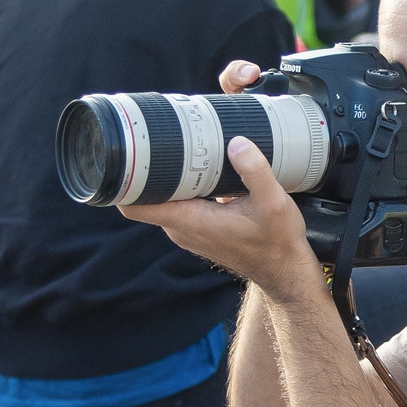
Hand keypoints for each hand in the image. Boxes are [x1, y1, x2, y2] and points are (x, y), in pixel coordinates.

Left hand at [124, 63, 324, 304]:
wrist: (284, 270)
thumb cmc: (277, 242)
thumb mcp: (274, 202)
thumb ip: (254, 171)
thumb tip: (237, 143)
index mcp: (189, 221)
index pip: (134, 206)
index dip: (122, 182)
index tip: (126, 155)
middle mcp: (181, 228)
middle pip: (146, 195)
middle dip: (147, 168)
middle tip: (158, 137)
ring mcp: (187, 230)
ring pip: (163, 198)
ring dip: (166, 176)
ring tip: (179, 147)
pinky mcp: (198, 229)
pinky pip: (178, 203)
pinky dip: (181, 186)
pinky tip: (199, 168)